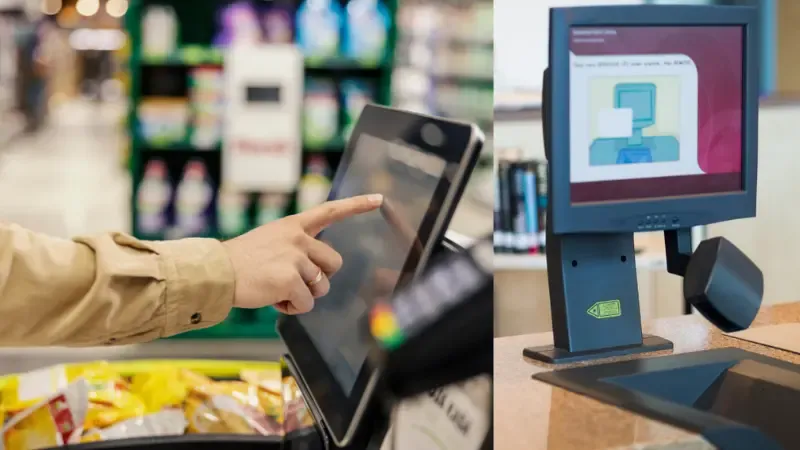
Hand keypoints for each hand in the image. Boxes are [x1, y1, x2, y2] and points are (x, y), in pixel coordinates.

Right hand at [223, 194, 382, 313]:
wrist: (215, 273)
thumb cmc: (240, 262)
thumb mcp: (270, 241)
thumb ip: (295, 247)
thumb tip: (316, 273)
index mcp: (293, 226)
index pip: (330, 211)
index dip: (356, 205)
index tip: (379, 199)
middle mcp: (298, 238)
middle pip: (334, 263)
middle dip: (321, 278)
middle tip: (296, 282)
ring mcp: (295, 258)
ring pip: (322, 286)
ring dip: (306, 295)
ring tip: (279, 290)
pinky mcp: (290, 280)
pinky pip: (307, 303)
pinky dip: (293, 308)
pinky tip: (274, 299)